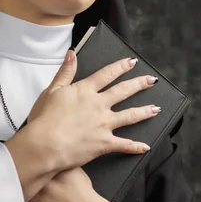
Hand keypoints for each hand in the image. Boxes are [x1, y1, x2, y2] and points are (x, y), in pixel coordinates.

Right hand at [26, 50, 159, 171]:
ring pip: (130, 115)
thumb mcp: (51, 91)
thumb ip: (65, 72)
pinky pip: (124, 145)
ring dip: (144, 111)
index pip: (107, 74)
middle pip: (123, 91)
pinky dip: (135, 147)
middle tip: (151, 80)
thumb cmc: (44, 120)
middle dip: (139, 84)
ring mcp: (104, 124)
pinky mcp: (104, 143)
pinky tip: (145, 146)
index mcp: (85, 91)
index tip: (131, 62)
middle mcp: (99, 105)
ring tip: (156, 109)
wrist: (46, 145)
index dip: (120, 67)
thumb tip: (72, 54)